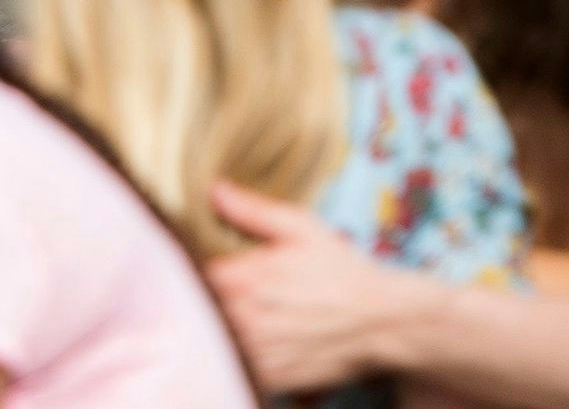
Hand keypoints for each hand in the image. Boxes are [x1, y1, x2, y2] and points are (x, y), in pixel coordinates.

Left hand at [202, 181, 433, 392]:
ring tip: (230, 315)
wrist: (383, 322)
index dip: (185, 267)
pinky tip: (247, 341)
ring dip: (212, 329)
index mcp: (243, 279)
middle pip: (195, 311)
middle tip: (208, 289)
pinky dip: (234, 357)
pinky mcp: (271, 379)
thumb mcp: (302, 228)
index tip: (191, 261)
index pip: (187, 274)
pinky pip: (237, 369)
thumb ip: (252, 210)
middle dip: (195, 298)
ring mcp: (257, 354)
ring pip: (212, 342)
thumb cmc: (342, 270)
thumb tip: (213, 189)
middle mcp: (244, 320)